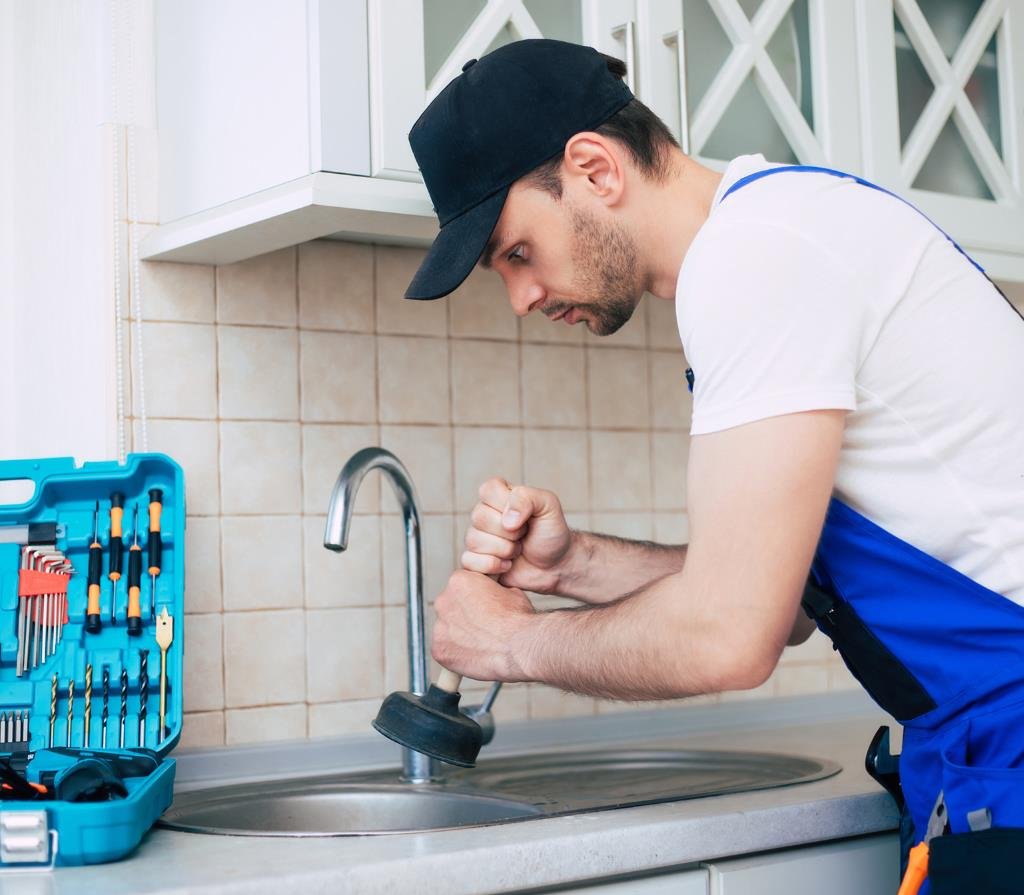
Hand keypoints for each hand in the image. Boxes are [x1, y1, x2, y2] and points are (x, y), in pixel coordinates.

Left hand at [432, 570, 536, 681]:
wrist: (520, 646)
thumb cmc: (518, 619)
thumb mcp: (509, 590)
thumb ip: (491, 590)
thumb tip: (490, 596)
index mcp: (458, 581)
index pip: (460, 586)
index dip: (474, 598)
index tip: (483, 608)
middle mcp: (443, 601)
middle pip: (450, 607)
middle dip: (464, 615)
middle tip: (483, 626)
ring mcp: (439, 627)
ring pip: (447, 629)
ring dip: (460, 634)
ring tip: (482, 642)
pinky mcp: (439, 650)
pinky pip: (445, 649)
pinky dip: (457, 653)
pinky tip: (475, 654)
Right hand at [461, 478, 575, 593]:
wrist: (556, 566)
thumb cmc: (551, 533)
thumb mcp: (549, 507)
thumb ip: (528, 499)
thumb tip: (506, 520)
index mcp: (500, 496)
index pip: (488, 489)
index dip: (506, 504)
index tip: (524, 516)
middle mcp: (485, 514)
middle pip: (479, 517)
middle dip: (509, 532)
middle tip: (524, 535)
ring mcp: (479, 538)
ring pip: (473, 540)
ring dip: (504, 550)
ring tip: (518, 550)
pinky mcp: (476, 560)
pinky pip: (468, 560)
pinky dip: (492, 565)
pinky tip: (507, 565)